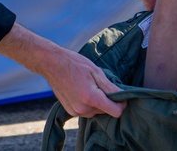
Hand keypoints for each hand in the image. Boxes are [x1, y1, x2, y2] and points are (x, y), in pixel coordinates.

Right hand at [0, 23, 124, 117]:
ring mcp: (75, 112)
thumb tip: (124, 97)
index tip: (122, 95)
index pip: (116, 112)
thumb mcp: (96, 72)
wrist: (53, 64)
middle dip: (108, 101)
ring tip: (91, 86)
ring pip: (97, 112)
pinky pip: (87, 111)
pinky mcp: (71, 112)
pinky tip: (84, 91)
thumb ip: (110, 87)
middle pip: (106, 111)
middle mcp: (83, 109)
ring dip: (99, 102)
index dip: (122, 104)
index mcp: (91, 97)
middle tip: (102, 85)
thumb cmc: (75, 64)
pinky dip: (90, 104)